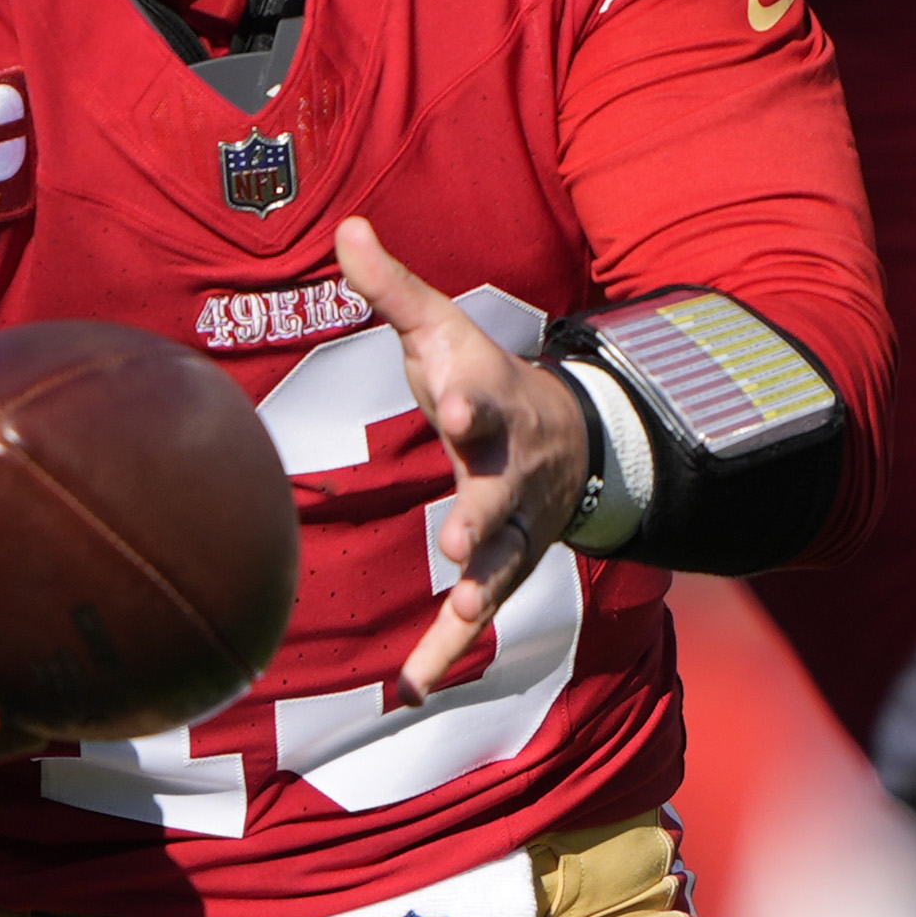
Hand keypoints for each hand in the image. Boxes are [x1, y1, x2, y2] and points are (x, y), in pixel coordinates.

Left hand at [334, 215, 590, 702]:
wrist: (570, 435)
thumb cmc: (480, 376)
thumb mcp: (440, 327)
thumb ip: (391, 285)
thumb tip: (345, 226)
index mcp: (491, 404)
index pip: (482, 399)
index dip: (469, 402)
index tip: (454, 405)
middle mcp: (511, 470)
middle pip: (499, 493)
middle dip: (483, 515)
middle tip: (459, 538)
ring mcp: (515, 525)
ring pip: (505, 563)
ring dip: (484, 591)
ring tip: (464, 617)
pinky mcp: (505, 568)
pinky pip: (478, 613)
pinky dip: (446, 653)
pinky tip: (410, 691)